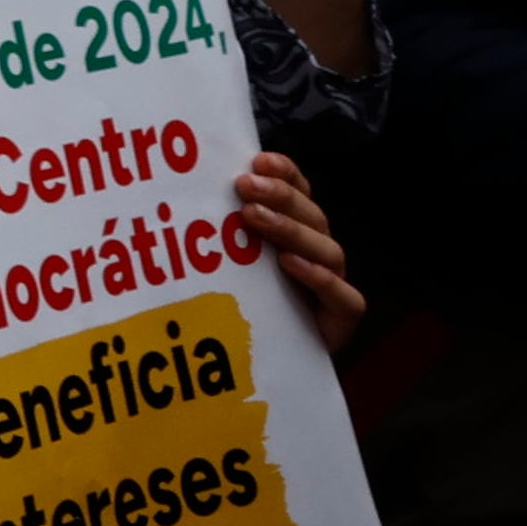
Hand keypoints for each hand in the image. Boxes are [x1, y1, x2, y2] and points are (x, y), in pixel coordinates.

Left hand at [235, 151, 362, 351]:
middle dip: (280, 196)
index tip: (258, 159)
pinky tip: (289, 264)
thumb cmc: (239, 308)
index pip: (299, 193)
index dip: (285, 174)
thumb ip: (217, 233)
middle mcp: (317, 254)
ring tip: (254, 217)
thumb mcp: (222, 266)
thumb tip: (182, 192)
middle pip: (312, 215)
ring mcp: (333, 285)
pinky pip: (344, 297)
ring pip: (327, 249)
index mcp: (296, 233)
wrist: (263, 366)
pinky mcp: (340, 320)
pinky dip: (319, 278)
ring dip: (291, 230)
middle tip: (244, 184)